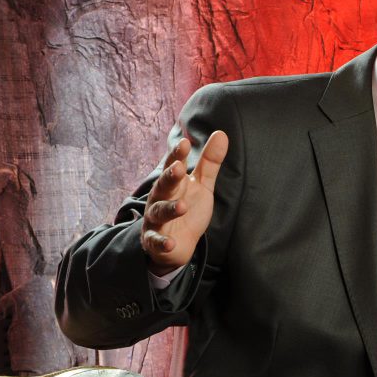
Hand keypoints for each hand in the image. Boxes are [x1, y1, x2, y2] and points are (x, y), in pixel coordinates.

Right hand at [141, 130, 228, 274]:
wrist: (177, 244)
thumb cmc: (188, 208)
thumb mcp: (202, 185)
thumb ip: (210, 162)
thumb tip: (222, 133)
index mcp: (173, 183)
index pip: (174, 165)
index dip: (178, 155)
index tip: (185, 144)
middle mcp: (160, 198)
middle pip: (163, 185)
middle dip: (170, 177)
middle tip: (179, 169)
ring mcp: (156, 219)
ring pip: (159, 211)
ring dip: (170, 208)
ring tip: (182, 206)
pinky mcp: (155, 240)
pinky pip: (156, 241)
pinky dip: (162, 242)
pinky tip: (170, 243)